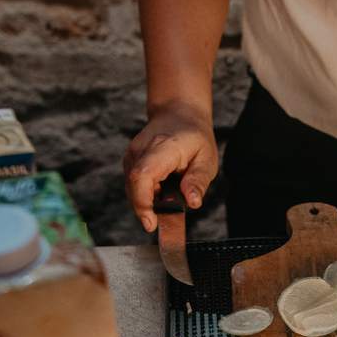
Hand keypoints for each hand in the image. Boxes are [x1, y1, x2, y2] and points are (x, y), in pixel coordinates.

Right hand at [123, 101, 216, 231]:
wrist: (179, 113)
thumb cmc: (195, 137)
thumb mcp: (206, 159)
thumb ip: (198, 181)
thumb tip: (193, 203)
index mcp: (161, 149)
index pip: (141, 177)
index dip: (143, 203)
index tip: (151, 223)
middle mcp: (140, 151)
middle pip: (134, 188)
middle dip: (148, 209)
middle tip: (168, 215)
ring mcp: (132, 155)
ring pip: (132, 190)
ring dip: (148, 202)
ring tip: (169, 193)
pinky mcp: (130, 161)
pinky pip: (134, 186)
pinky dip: (146, 195)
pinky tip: (162, 189)